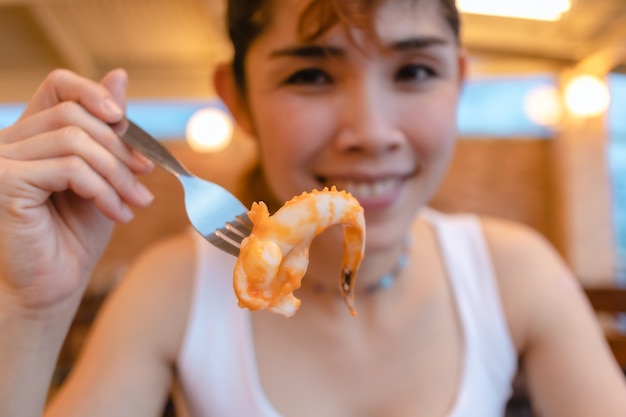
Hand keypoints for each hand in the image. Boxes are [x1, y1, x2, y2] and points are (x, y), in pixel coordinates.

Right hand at [0, 68, 153, 316]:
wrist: (53, 286)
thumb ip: (108, 130)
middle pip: (76, 116)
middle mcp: (8, 141)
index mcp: (32, 135)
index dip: (95, 93)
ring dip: (117, 174)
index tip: (126, 120)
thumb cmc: (76, 234)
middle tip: (145, 180)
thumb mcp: (104, 175)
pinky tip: (117, 214)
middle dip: (120, 149)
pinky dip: (103, 190)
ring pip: (75, 141)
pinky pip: (69, 169)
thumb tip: (119, 74)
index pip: (59, 86)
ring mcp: (1, 160)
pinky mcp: (3, 182)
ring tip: (135, 203)